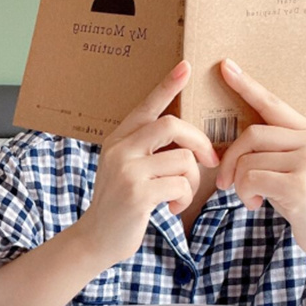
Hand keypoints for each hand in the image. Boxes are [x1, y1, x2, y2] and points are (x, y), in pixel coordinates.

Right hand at [77, 59, 219, 264]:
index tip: (186, 66)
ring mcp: (127, 171)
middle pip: (172, 125)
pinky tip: (173, 209)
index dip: (167, 86)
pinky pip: (180, 185)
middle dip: (199, 141)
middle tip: (210, 160)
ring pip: (183, 159)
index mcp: (118, 139)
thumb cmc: (120, 205)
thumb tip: (187, 144)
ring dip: (191, 181)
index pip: (146, 106)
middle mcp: (120, 150)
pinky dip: (184, 198)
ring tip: (180, 196)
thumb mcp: (126, 170)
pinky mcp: (137, 194)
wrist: (96, 239)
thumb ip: (147, 152)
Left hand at [216, 58, 305, 267]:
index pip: (273, 103)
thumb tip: (235, 149)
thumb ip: (274, 154)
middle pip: (251, 134)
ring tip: (249, 198)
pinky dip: (244, 193)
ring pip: (247, 159)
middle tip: (223, 182)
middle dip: (229, 158)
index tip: (225, 66)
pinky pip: (250, 178)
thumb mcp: (295, 171)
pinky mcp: (299, 184)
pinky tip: (255, 205)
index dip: (247, 85)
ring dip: (238, 182)